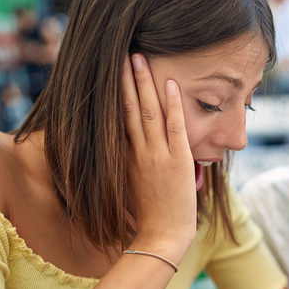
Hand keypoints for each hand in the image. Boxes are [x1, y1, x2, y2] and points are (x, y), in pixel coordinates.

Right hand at [121, 54, 196, 263]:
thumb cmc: (147, 216)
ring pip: (148, 111)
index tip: (110, 70)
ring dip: (144, 83)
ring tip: (138, 57)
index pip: (117, 117)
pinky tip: (171, 84)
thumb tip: (123, 150)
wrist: (160, 236)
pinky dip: (173, 104)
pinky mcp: (177, 161)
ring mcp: (157, 155)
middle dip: (124, 78)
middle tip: (121, 51)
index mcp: (125, 157)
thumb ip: (127, 164)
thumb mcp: (129, 185)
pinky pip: (174, 127)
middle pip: (128, 108)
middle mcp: (137, 152)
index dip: (114, 93)